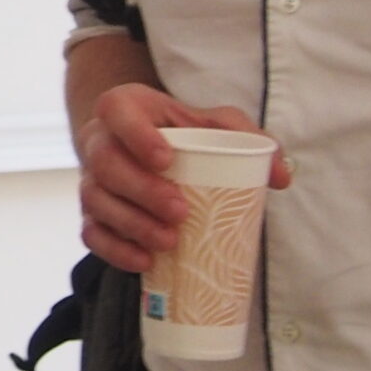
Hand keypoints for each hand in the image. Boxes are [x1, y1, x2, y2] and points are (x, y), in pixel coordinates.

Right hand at [78, 85, 290, 272]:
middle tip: (180, 212)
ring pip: (95, 201)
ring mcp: (91, 180)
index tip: (166, 160)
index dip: (136, 136)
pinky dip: (115, 251)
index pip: (117, 111)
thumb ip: (248, 138)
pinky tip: (145, 262)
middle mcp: (99, 141)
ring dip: (131, 224)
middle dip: (141, 191)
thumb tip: (281, 177)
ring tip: (169, 242)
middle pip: (105, 163)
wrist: (147, 151)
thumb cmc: (184, 134)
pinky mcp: (89, 214)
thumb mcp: (214, 124)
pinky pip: (91, 234)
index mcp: (124, 108)